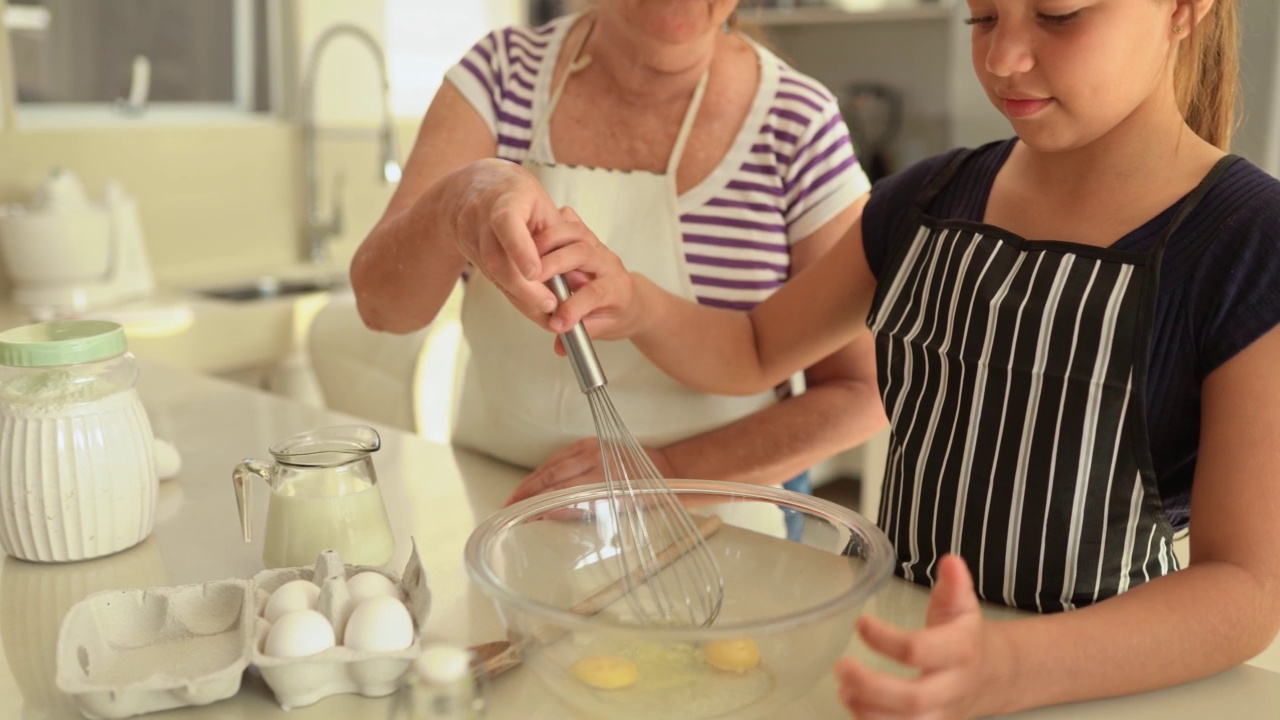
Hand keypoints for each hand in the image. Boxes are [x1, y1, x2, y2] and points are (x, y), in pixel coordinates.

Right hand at [450, 159, 561, 319]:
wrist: (472, 187)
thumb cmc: (515, 193)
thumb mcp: (541, 203)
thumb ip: (556, 234)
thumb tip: (578, 275)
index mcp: (505, 198)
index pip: (506, 223)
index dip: (520, 249)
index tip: (535, 273)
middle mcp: (481, 217)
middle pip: (496, 258)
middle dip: (524, 288)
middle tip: (550, 305)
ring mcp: (470, 236)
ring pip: (492, 273)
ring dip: (520, 296)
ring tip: (546, 310)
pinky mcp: (469, 252)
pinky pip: (491, 277)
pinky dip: (513, 293)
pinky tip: (531, 303)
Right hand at [505, 437, 675, 505]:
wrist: (668, 469)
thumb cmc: (647, 494)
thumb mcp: (620, 508)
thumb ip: (585, 509)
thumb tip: (551, 514)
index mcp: (604, 477)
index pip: (562, 493)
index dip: (540, 506)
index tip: (524, 517)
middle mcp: (595, 459)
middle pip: (552, 477)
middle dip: (528, 493)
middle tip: (510, 508)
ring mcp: (591, 448)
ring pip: (552, 465)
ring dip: (531, 481)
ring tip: (515, 496)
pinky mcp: (589, 442)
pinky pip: (559, 456)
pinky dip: (543, 469)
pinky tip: (533, 480)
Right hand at [533, 208, 643, 345]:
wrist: (632, 300)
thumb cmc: (618, 314)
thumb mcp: (605, 330)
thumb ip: (583, 334)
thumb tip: (560, 345)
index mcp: (617, 287)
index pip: (596, 292)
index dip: (575, 306)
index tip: (556, 322)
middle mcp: (608, 262)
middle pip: (584, 253)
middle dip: (555, 263)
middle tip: (532, 278)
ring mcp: (596, 247)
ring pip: (576, 232)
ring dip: (548, 241)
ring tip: (526, 256)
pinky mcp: (585, 237)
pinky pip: (570, 221)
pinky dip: (551, 224)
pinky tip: (533, 233)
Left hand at [834, 555, 999, 719]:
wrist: (990, 677)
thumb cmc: (963, 635)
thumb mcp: (962, 607)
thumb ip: (954, 586)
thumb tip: (950, 561)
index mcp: (959, 651)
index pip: (919, 650)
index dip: (886, 639)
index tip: (860, 623)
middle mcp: (951, 688)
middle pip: (913, 700)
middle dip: (872, 687)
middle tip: (840, 667)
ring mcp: (941, 714)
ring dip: (868, 713)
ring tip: (843, 690)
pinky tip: (853, 707)